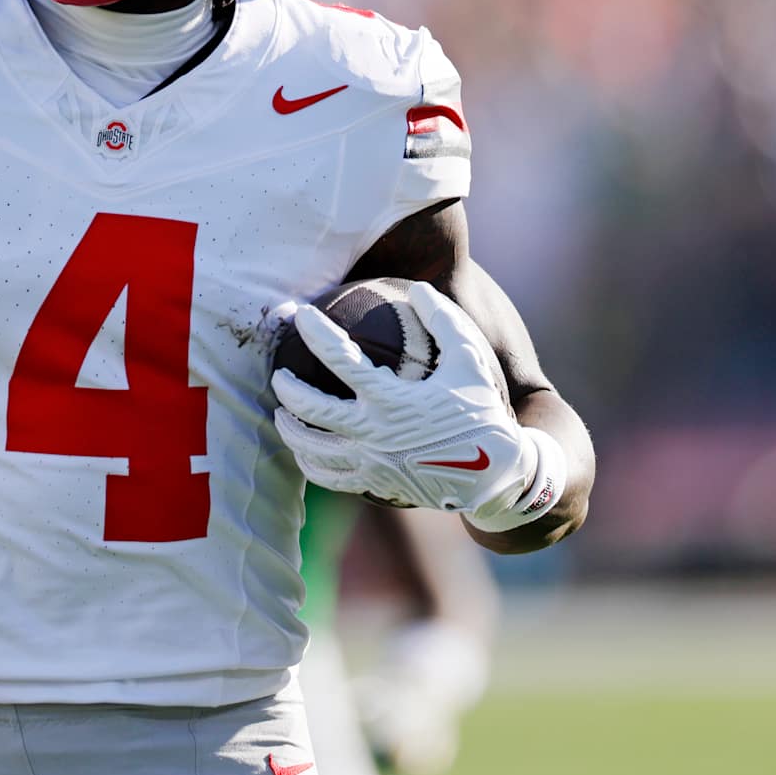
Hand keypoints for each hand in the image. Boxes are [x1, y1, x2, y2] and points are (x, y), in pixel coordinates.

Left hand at [273, 282, 552, 520]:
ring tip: (281, 415)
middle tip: (279, 373)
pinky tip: (305, 452)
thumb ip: (445, 321)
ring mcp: (372, 464)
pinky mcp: (375, 485)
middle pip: (311, 410)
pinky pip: (330, 478)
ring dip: (290, 430)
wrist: (496, 475)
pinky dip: (310, 463)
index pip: (340, 359)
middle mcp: (374, 434)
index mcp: (392, 400)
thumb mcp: (470, 361)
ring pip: (312, 450)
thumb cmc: (482, 411)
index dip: (316, 333)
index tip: (301, 316)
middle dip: (287, 388)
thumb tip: (419, 289)